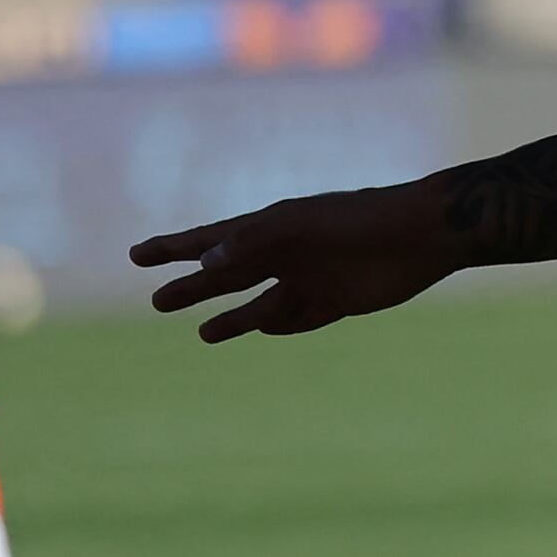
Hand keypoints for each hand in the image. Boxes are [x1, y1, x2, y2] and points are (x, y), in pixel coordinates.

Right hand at [131, 184, 461, 340]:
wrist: (418, 235)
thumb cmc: (355, 223)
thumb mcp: (296, 230)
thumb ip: (251, 244)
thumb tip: (206, 265)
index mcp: (269, 228)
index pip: (209, 240)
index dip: (172, 249)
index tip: (137, 255)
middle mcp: (284, 253)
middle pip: (227, 277)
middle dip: (192, 288)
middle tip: (156, 301)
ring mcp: (309, 278)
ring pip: (260, 303)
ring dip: (233, 319)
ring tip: (204, 334)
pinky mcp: (337, 301)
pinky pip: (300, 317)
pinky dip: (282, 325)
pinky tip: (265, 329)